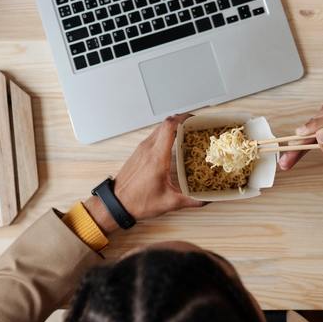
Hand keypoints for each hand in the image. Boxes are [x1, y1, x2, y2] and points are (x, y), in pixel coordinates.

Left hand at [84, 114, 204, 233]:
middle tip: (194, 126)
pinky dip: (164, 135)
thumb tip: (206, 200)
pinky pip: (153, 137)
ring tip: (186, 134)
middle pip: (165, 124)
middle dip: (180, 121)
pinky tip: (172, 145)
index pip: (169, 127)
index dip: (183, 118)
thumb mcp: (168, 203)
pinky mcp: (138, 153)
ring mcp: (141, 149)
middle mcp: (148, 149)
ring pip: (158, 129)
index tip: (194, 119)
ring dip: (172, 127)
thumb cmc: (139, 202)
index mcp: (157, 157)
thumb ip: (190, 201)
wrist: (116, 203)